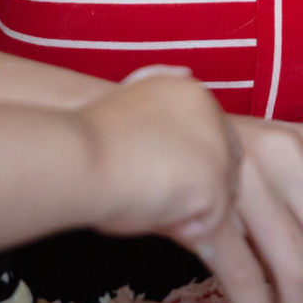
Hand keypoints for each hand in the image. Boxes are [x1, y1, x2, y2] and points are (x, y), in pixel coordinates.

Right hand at [77, 71, 241, 245]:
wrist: (78, 156)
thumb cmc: (92, 135)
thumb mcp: (131, 96)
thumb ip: (163, 94)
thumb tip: (186, 72)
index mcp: (190, 91)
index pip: (213, 137)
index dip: (188, 165)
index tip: (155, 173)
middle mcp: (212, 114)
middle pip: (225, 168)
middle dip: (196, 188)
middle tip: (153, 193)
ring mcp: (216, 150)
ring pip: (220, 198)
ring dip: (188, 208)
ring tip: (146, 198)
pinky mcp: (213, 185)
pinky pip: (211, 225)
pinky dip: (186, 230)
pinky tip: (153, 212)